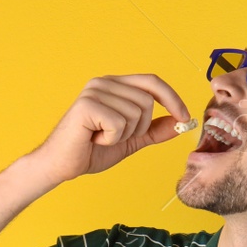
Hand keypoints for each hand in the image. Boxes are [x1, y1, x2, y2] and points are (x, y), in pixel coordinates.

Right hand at [26, 74, 191, 184]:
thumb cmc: (91, 150)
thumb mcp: (131, 139)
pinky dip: (111, 139)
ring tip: (102, 137)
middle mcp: (104, 83)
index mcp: (114, 85)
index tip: (184, 117)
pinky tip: (94, 139)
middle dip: (139, 127)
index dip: (172, 98)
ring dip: (123, 135)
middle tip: (115, 136)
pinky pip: (119, 124)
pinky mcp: (87, 105)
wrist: (62, 165)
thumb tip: (180, 122)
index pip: (152, 82)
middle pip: (147, 101)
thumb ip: (154, 130)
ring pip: (136, 113)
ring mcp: (94, 91)